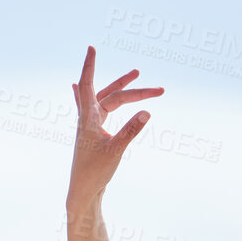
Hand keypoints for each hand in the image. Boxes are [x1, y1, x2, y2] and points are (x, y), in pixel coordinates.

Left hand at [67, 46, 162, 207]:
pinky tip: (83, 90)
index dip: (90, 65)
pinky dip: (102, 99)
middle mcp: (87, 119)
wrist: (83, 192)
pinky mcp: (94, 135)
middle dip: (132, 88)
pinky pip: (101, 110)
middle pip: (110, 95)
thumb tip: (147, 111)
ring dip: (124, 92)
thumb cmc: (95, 173)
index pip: (88, 84)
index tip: (91, 48)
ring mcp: (90, 127)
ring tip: (138, 78)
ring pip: (108, 102)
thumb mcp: (116, 151)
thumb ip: (131, 130)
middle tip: (158, 88)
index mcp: (88, 118)